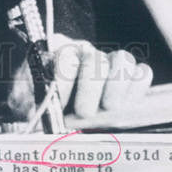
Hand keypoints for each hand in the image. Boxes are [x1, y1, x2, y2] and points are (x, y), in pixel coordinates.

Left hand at [8, 33, 152, 122]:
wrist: (62, 108)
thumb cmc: (43, 106)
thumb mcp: (29, 102)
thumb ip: (33, 105)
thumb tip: (41, 119)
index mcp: (57, 54)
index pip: (65, 56)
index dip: (64, 78)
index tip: (62, 103)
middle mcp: (85, 53)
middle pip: (95, 58)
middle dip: (90, 87)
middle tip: (84, 112)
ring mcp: (110, 62)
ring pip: (123, 60)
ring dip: (116, 87)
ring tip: (109, 108)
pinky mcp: (130, 77)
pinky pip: (143, 73)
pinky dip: (138, 88)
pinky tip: (127, 105)